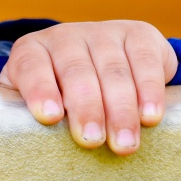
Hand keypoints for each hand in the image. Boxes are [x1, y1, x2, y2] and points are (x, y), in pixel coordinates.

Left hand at [0, 20, 176, 154]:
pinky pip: (146, 61)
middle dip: (86, 108)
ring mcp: (103, 32)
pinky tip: (150, 116)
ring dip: (120, 109)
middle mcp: (65, 36)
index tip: (49, 117)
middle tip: (91, 140)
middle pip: (76, 71)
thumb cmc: (61, 96)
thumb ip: (32, 119)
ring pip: (113, 70)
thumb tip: (34, 148)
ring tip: (124, 142)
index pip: (30, 66)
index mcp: (33, 50)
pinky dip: (149, 90)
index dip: (39, 89)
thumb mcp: (39, 103)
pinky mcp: (138, 34)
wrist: (103, 61)